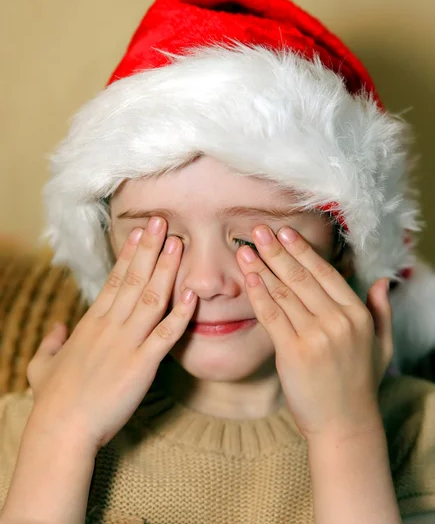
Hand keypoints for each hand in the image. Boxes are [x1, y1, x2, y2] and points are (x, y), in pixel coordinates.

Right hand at [26, 218, 196, 453]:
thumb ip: (50, 343)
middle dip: (150, 248)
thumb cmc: (52, 400)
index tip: (140, 233)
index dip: (129, 254)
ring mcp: (127, 343)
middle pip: (134, 279)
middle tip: (163, 221)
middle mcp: (110, 326)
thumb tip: (56, 328)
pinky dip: (181, 313)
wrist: (61, 429)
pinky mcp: (142, 364)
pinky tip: (193, 293)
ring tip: (179, 244)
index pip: (114, 280)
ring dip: (167, 269)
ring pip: (151, 297)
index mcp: (91, 323)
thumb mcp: (42, 366)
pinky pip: (166, 334)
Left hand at [236, 225, 391, 442]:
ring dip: (262, 268)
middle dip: (277, 251)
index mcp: (357, 315)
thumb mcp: (381, 345)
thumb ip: (381, 311)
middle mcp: (338, 321)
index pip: (326, 273)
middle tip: (258, 230)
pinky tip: (248, 278)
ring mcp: (316, 337)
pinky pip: (272, 316)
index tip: (285, 232)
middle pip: (301, 278)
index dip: (302, 251)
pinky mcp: (294, 353)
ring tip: (246, 249)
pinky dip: (258, 295)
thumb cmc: (359, 384)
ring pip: (284, 293)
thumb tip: (382, 281)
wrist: (345, 426)